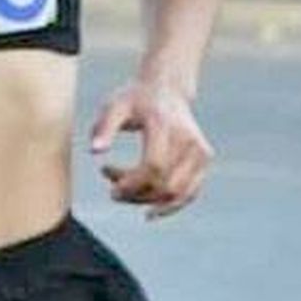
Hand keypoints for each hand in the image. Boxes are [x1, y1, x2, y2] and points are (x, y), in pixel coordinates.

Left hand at [89, 80, 213, 218]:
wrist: (166, 89)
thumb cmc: (134, 99)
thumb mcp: (114, 107)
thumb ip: (104, 128)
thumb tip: (95, 151)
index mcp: (164, 124)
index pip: (153, 167)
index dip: (131, 184)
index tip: (110, 185)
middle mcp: (187, 138)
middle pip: (164, 184)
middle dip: (135, 195)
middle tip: (112, 190)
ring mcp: (200, 149)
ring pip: (176, 193)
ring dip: (147, 202)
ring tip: (126, 194)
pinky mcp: (204, 158)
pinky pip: (190, 193)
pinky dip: (170, 206)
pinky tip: (150, 211)